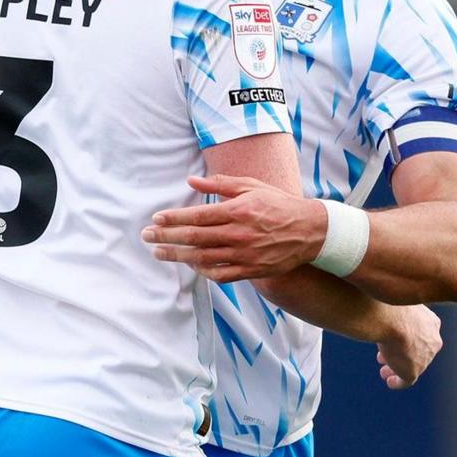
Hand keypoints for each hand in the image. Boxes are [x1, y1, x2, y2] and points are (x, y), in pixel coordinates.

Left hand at [144, 175, 328, 282]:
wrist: (310, 231)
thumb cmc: (278, 204)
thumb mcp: (251, 186)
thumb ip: (220, 184)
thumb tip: (191, 181)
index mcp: (238, 211)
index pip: (197, 216)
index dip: (173, 219)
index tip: (156, 219)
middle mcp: (238, 234)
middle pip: (194, 238)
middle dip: (166, 237)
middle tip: (146, 236)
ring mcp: (244, 254)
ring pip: (202, 258)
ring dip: (177, 256)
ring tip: (158, 252)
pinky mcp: (251, 270)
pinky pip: (220, 274)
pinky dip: (203, 271)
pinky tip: (190, 264)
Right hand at [377, 305, 442, 389]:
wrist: (393, 319)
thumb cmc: (390, 305)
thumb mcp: (396, 302)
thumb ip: (394, 308)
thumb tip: (379, 305)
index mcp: (431, 323)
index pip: (422, 333)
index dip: (408, 338)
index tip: (395, 340)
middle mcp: (432, 340)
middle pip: (419, 350)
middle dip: (404, 354)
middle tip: (386, 356)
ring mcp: (424, 357)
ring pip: (412, 365)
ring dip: (399, 368)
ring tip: (384, 371)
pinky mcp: (414, 371)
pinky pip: (407, 380)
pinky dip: (398, 382)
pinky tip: (390, 382)